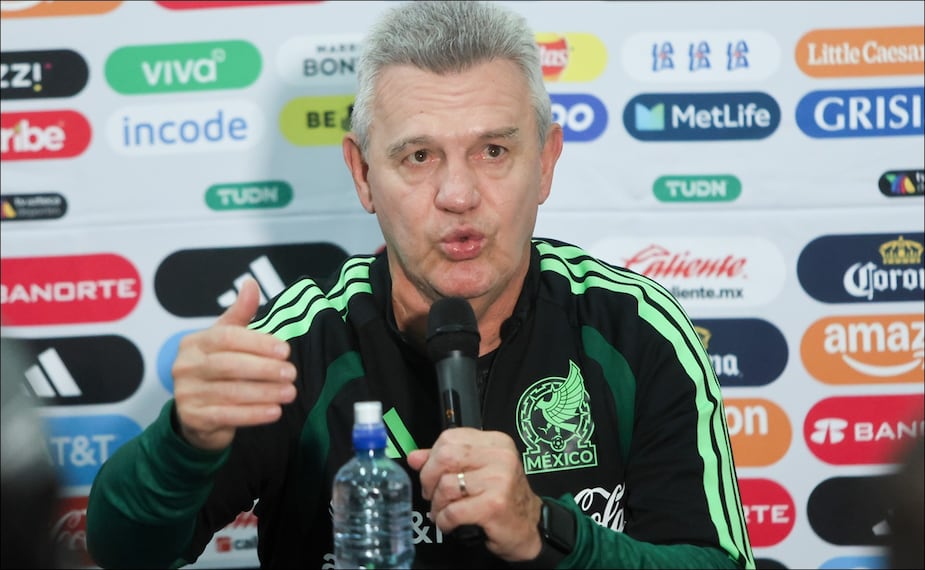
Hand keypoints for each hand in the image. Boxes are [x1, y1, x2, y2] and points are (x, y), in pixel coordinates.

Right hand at [171, 278, 296, 450]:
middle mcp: (185, 366)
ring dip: (265, 393)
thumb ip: (240, 315)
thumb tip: (251, 284)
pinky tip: (275, 412)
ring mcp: (186, 393)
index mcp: (195, 342)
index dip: (258, 343)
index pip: (227, 337)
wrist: (198, 415)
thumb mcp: (226, 340)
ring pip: (231, 392)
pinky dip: (254, 414)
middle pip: (229, 365)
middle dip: (265, 369)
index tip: (285, 350)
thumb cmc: (218, 370)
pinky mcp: (193, 418)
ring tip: (290, 393)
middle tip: (291, 373)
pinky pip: (227, 416)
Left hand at [406, 428, 542, 560]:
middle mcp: (500, 457)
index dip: (432, 457)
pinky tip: (449, 523)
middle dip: (429, 479)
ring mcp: (499, 480)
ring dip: (437, 504)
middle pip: (445, 456)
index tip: (431, 473)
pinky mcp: (494, 505)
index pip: (449, 438)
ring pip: (446, 485)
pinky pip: (453, 511)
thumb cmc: (503, 497)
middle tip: (431, 493)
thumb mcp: (477, 471)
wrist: (528, 527)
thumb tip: (415, 457)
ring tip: (442, 511)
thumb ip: (446, 461)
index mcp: (496, 442)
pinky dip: (444, 520)